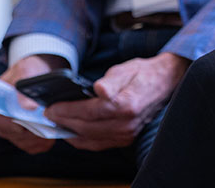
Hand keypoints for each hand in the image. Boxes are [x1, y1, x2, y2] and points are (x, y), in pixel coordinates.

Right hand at [0, 54, 68, 153]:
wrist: (42, 72)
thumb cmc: (32, 69)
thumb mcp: (28, 70)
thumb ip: (24, 86)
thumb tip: (27, 107)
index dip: (6, 125)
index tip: (22, 126)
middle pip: (8, 133)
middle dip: (28, 132)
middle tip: (46, 126)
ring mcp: (9, 128)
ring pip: (21, 141)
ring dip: (37, 138)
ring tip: (52, 129)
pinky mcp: (22, 135)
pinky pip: (30, 146)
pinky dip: (41, 143)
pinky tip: (51, 136)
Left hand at [45, 52, 189, 150]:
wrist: (164, 82)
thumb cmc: (143, 73)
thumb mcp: (125, 69)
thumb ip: (110, 81)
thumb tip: (98, 89)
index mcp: (126, 105)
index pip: (88, 112)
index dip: (66, 110)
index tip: (51, 107)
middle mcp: (126, 124)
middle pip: (86, 127)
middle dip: (64, 121)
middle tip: (49, 115)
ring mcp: (127, 134)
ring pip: (89, 139)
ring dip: (70, 132)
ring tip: (57, 123)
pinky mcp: (126, 138)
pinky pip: (98, 144)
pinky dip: (82, 140)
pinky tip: (72, 132)